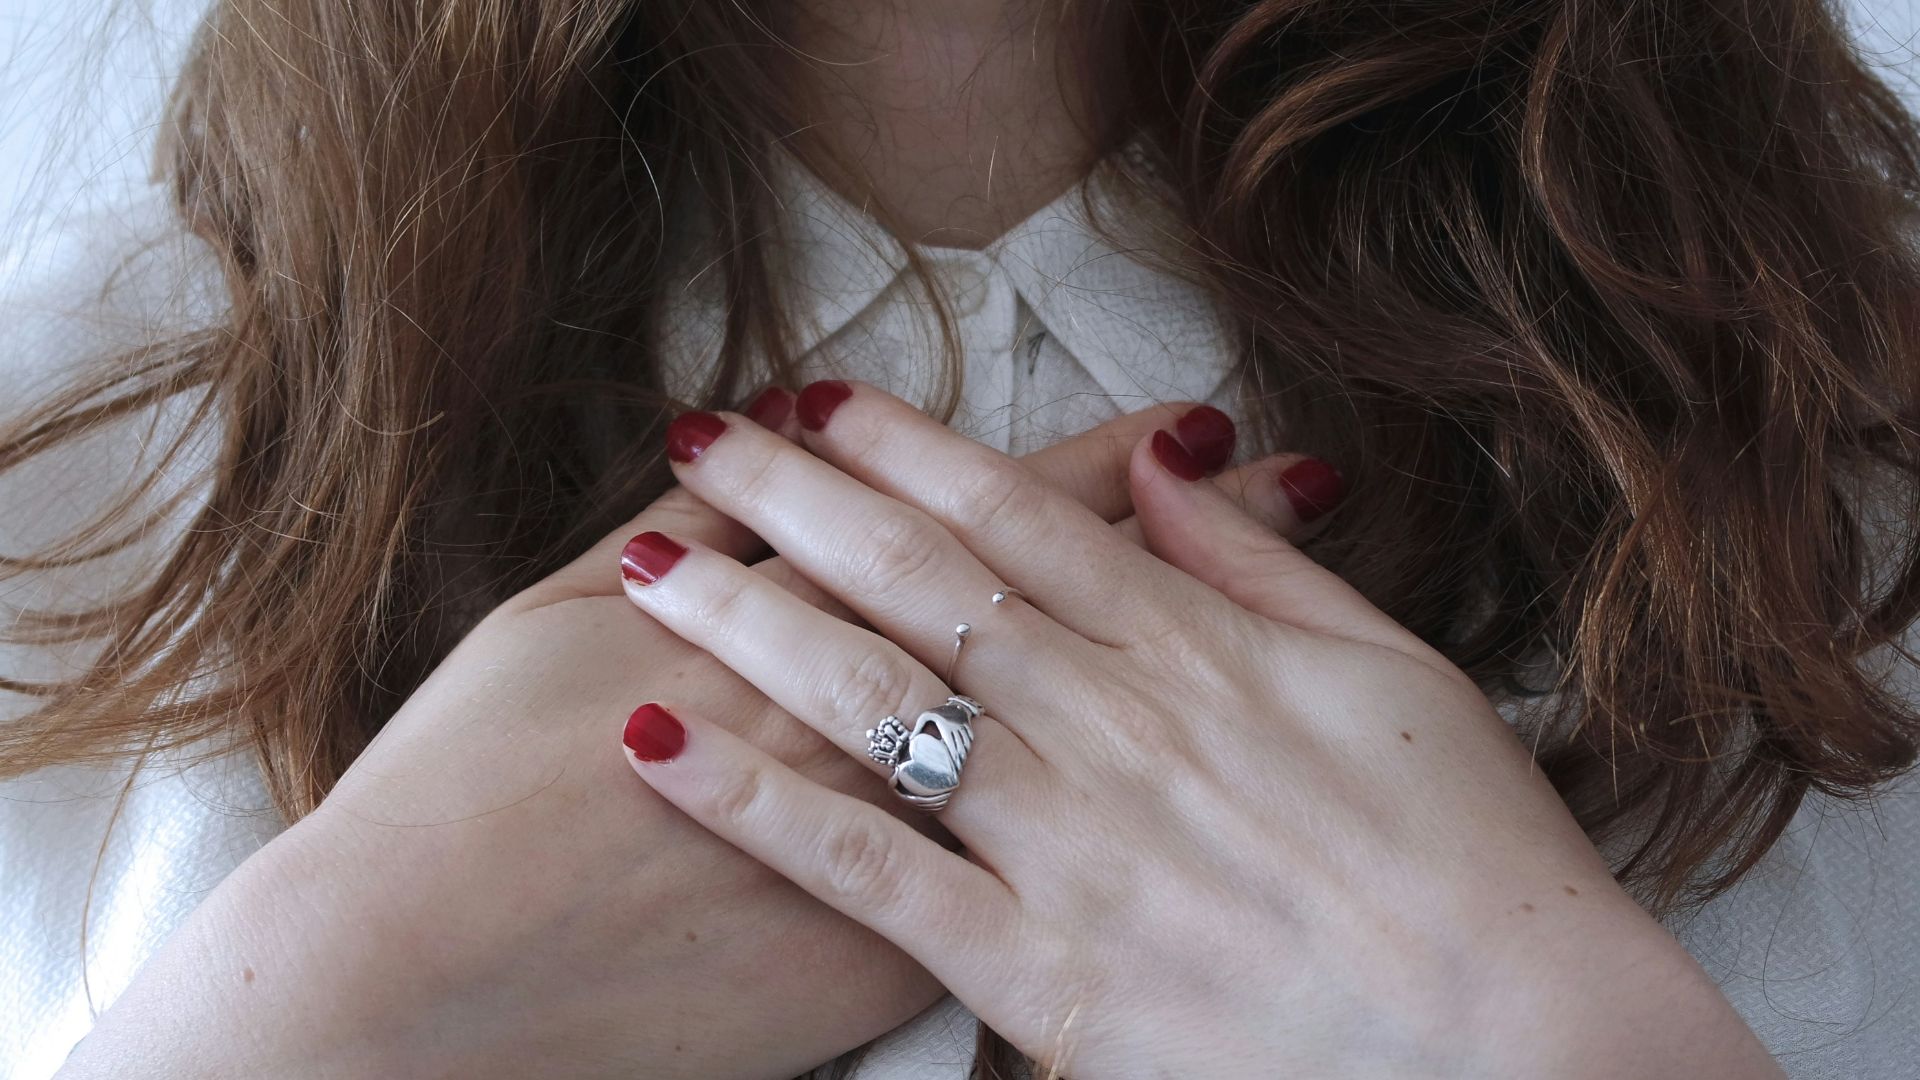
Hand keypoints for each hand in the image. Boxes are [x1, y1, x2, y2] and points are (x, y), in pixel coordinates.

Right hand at [57, 390, 1315, 1079]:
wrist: (419, 972)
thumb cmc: (464, 779)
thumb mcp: (556, 611)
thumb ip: (683, 531)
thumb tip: (764, 447)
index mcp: (802, 615)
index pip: (988, 519)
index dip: (1099, 463)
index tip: (1198, 421)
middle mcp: (871, 720)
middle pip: (1059, 608)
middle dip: (1179, 537)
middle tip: (1277, 475)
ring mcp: (888, 847)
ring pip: (1069, 732)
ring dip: (1177, 660)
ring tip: (1257, 628)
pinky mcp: (885, 958)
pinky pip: (1016, 879)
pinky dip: (1103, 825)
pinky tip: (1174, 796)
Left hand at [614, 382, 1781, 1079]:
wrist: (1528, 1051)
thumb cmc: (1474, 861)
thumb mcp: (1395, 671)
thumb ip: (1266, 566)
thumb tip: (1177, 459)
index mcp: (1196, 649)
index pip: (1018, 517)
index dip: (906, 448)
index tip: (817, 398)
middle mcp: (1114, 726)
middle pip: (920, 584)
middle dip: (797, 501)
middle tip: (698, 438)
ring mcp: (1069, 846)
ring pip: (875, 703)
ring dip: (749, 622)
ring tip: (648, 564)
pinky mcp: (1042, 974)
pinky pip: (869, 874)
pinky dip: (756, 807)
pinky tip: (660, 746)